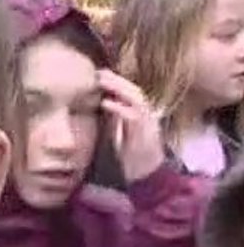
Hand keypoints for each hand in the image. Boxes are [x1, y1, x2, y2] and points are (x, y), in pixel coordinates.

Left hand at [97, 69, 164, 183]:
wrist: (145, 174)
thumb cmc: (131, 154)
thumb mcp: (119, 131)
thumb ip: (113, 118)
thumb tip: (100, 102)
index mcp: (140, 113)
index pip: (130, 91)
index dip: (116, 81)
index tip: (99, 73)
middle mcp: (146, 114)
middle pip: (133, 90)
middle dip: (117, 79)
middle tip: (98, 72)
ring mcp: (147, 122)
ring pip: (136, 98)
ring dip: (119, 87)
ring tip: (101, 81)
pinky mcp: (144, 133)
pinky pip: (133, 116)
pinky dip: (119, 108)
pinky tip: (105, 103)